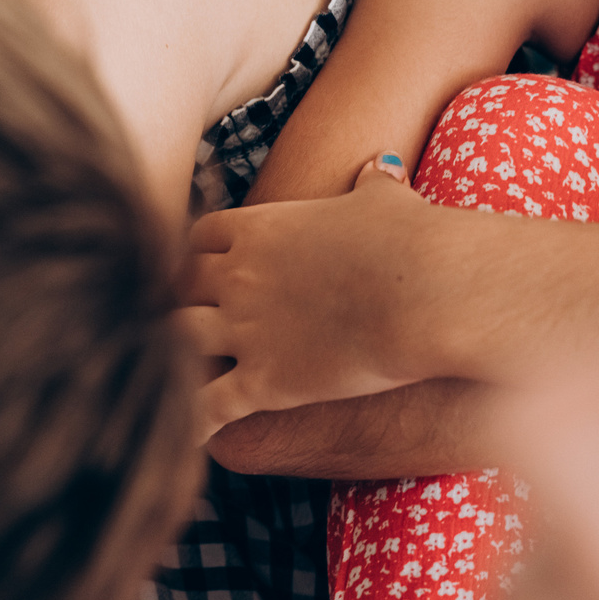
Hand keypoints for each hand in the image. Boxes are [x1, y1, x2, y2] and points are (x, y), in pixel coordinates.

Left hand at [178, 157, 463, 440]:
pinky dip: (189, 419)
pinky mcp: (264, 381)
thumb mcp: (387, 203)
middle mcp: (239, 277)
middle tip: (183, 321)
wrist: (426, 294)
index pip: (199, 237)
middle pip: (178, 286)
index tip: (201, 271)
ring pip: (177, 339)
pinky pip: (206, 406)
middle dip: (177, 301)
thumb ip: (373, 186)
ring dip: (174, 352)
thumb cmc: (412, 243)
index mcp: (258, 230)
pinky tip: (179, 433)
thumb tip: (382, 166)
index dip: (196, 254)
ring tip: (172, 370)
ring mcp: (246, 330)